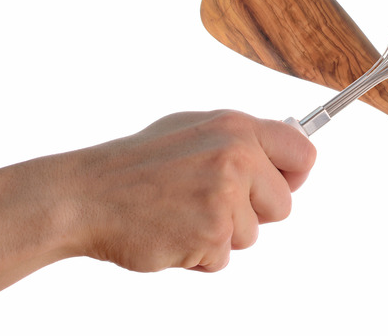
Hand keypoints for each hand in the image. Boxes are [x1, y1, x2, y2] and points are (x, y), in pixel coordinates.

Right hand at [66, 110, 315, 272]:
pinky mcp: (210, 234)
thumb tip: (279, 154)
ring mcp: (224, 197)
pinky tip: (172, 232)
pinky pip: (223, 258)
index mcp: (236, 128)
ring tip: (182, 214)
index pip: (302, 152)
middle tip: (210, 203)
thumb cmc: (135, 165)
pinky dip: (199, 255)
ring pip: (251, 236)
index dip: (294, 175)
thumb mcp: (191, 130)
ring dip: (220, 235)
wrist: (85, 195)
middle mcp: (237, 158)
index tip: (282, 184)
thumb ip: (238, 141)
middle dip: (253, 212)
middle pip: (283, 204)